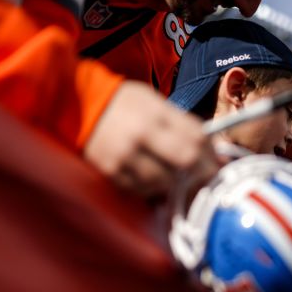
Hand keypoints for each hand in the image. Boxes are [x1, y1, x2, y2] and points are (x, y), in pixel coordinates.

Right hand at [83, 81, 219, 197]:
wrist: (76, 104)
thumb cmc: (123, 103)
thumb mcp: (154, 102)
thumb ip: (182, 124)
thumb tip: (214, 151)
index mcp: (155, 113)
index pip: (196, 138)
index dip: (211, 154)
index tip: (215, 161)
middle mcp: (140, 134)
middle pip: (186, 161)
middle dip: (199, 171)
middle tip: (202, 176)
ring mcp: (124, 155)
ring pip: (164, 181)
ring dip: (172, 182)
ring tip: (170, 175)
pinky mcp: (111, 171)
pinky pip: (141, 190)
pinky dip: (150, 189)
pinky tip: (150, 179)